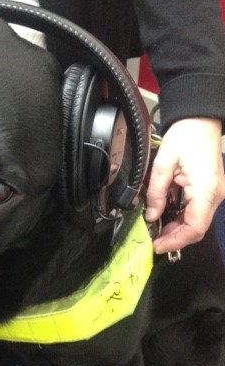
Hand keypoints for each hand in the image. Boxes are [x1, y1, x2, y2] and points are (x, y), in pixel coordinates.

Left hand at [144, 118, 224, 254]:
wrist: (199, 120)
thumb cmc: (186, 136)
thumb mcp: (162, 165)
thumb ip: (156, 193)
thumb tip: (151, 215)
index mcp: (206, 190)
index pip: (195, 228)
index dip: (175, 241)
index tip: (158, 246)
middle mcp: (215, 195)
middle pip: (196, 228)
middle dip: (173, 236)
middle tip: (153, 239)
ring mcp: (215, 193)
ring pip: (196, 221)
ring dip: (176, 227)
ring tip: (156, 227)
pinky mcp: (210, 190)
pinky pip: (196, 210)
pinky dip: (181, 215)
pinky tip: (165, 214)